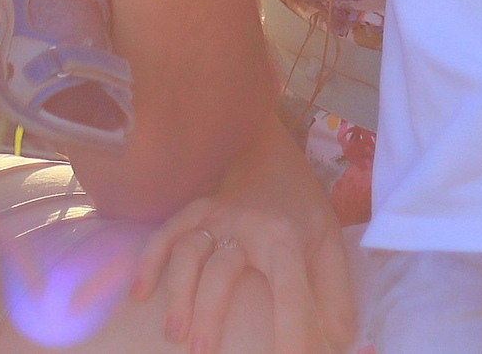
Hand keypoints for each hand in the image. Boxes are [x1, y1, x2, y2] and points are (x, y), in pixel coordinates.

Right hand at [130, 128, 356, 353]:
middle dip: (211, 314)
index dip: (291, 329)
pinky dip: (150, 262)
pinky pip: (165, 235)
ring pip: (189, 253)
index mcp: (286, 238)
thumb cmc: (299, 204)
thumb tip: (342, 340)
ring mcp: (214, 217)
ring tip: (173, 333)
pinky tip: (139, 294)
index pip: (289, 289)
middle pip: (223, 272)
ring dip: (178, 293)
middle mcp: (246, 227)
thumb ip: (335, 291)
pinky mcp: (191, 212)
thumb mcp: (328, 240)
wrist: (267, 147)